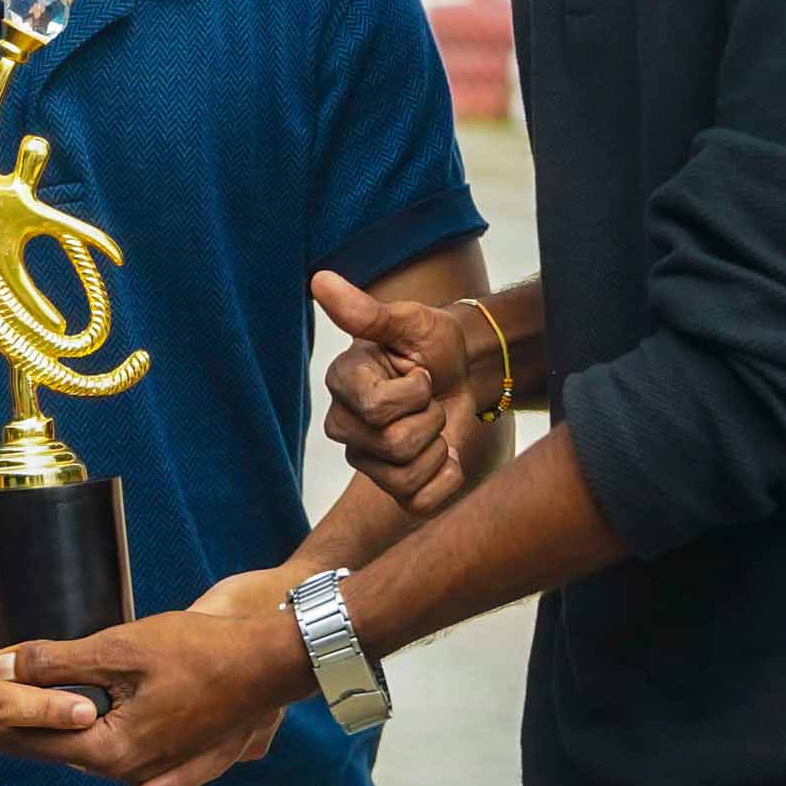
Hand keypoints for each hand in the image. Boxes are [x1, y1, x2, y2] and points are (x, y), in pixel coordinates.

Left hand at [0, 609, 286, 785]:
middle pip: (59, 748)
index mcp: (112, 751)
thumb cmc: (198, 650)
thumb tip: (2, 666)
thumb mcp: (120, 647)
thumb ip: (58, 661)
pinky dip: (95, 738)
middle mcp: (131, 771)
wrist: (268, 662)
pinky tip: (82, 733)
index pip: (34, 739)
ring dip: (53, 729)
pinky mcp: (177, 754)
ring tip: (16, 716)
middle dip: (19, 729)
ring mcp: (157, 768)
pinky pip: (126, 752)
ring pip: (90, 748)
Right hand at [313, 270, 474, 515]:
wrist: (465, 372)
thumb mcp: (409, 322)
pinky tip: (444, 454)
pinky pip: (421, 504)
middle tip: (428, 399)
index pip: (378, 410)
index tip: (420, 373)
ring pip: (407, 478)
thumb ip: (366, 312)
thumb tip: (320, 280)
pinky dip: (447, 479)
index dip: (415, 393)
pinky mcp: (392, 488)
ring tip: (433, 422)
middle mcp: (345, 424)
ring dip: (438, 448)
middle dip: (429, 419)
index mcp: (342, 383)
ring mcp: (365, 459)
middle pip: (394, 446)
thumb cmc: (432, 343)